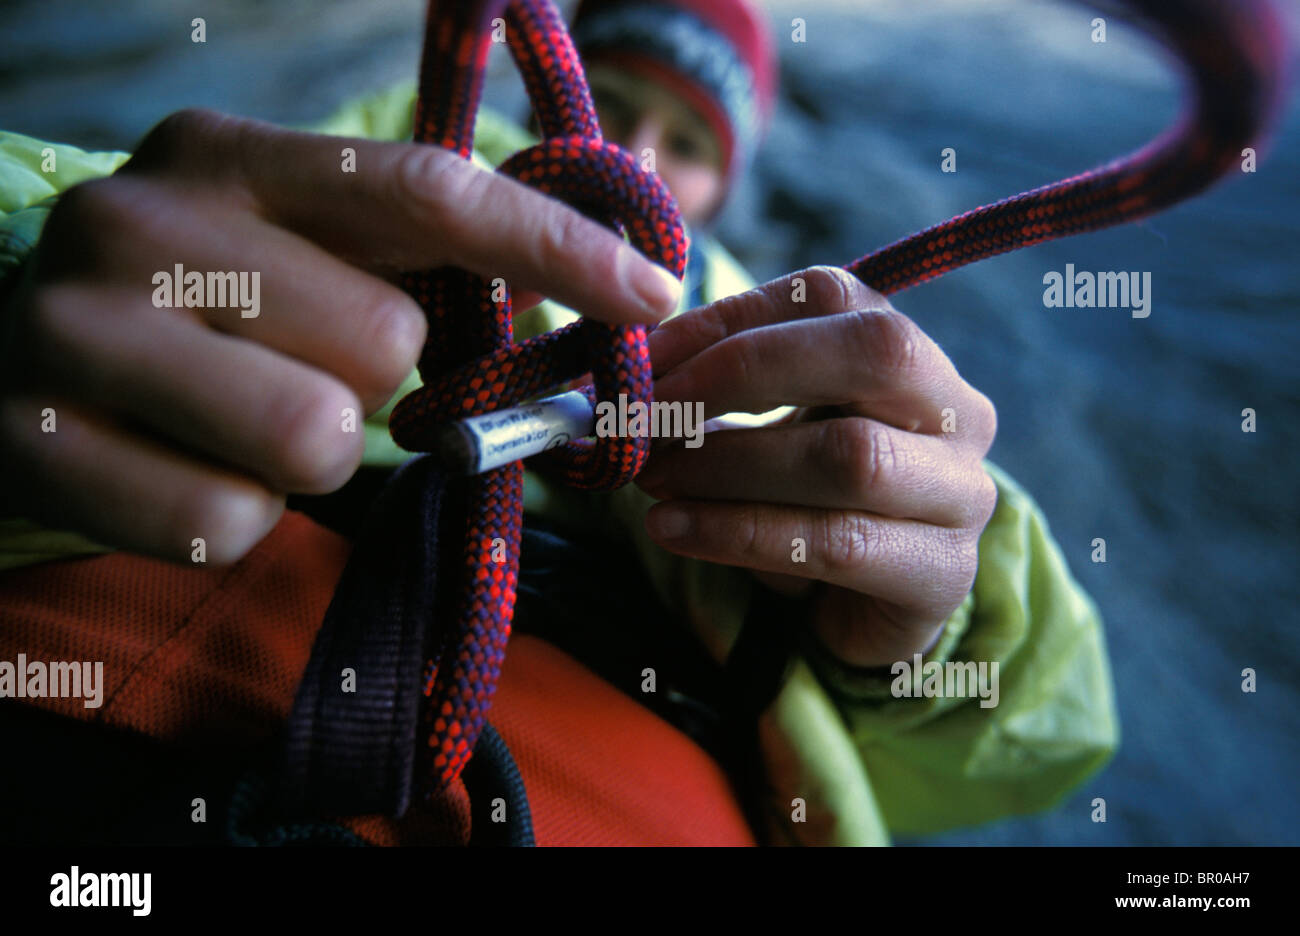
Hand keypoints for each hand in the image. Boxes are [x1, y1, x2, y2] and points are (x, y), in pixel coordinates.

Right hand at [0, 108, 680, 563]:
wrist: (17, 371)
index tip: (654, 295)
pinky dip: (238, 517)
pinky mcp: (33, 442)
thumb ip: (428, 254)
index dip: (553, 246)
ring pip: (312, 437)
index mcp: (229, 156)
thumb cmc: (205, 315)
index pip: (426, 190)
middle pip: (382, 341)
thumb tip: (625, 286)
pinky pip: (229, 521)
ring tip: (244, 423)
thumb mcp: (304, 252)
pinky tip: (184, 471)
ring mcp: (71, 331)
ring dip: (312, 456)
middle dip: (374, 385)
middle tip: (307, 373)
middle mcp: (139, 221)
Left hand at [636, 266, 997, 666]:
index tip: (642, 359)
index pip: (828, 295)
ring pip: (851, 457)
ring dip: (729, 465)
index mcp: (909, 352)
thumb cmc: (806, 503)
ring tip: (651, 480)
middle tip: (649, 413)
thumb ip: (712, 393)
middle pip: (873, 353)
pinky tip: (673, 531)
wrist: (865, 610)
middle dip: (743, 374)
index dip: (727, 317)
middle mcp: (956, 410)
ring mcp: (962, 493)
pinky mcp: (943, 573)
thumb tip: (623, 373)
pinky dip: (740, 533)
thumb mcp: (765, 431)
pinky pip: (836, 543)